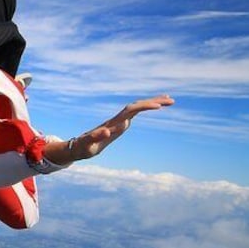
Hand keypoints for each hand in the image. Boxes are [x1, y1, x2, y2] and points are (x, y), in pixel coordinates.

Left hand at [44, 95, 174, 164]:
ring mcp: (119, 121)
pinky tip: (156, 107)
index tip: (158, 106)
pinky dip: (146, 107)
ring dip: (152, 102)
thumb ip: (96, 137)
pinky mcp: (120, 124)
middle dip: (153, 102)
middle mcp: (117, 119)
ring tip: (169, 100)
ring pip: (137, 107)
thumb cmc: (83, 147)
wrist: (77, 146)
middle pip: (136, 106)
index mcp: (113, 123)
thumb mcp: (88, 145)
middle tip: (171, 100)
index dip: (144, 107)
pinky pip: (136, 112)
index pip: (131, 111)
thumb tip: (108, 131)